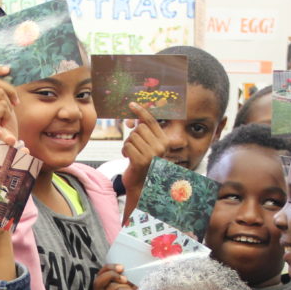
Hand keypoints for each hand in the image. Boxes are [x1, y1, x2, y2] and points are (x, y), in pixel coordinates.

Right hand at [95, 264, 134, 289]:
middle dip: (111, 274)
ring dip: (126, 288)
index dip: (107, 269)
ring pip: (113, 287)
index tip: (121, 267)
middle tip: (125, 278)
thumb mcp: (128, 287)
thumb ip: (122, 279)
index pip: (98, 279)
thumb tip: (123, 267)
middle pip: (98, 282)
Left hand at [121, 103, 168, 218]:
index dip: (141, 111)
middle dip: (132, 136)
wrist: (142, 185)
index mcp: (165, 141)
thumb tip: (137, 115)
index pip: (151, 121)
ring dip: (128, 145)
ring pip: (132, 137)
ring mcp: (151, 154)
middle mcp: (161, 147)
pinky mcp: (141, 161)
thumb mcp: (148, 146)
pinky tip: (129, 159)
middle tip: (134, 147)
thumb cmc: (143, 163)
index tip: (131, 104)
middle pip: (139, 128)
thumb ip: (145, 132)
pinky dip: (125, 151)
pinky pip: (127, 146)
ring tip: (132, 154)